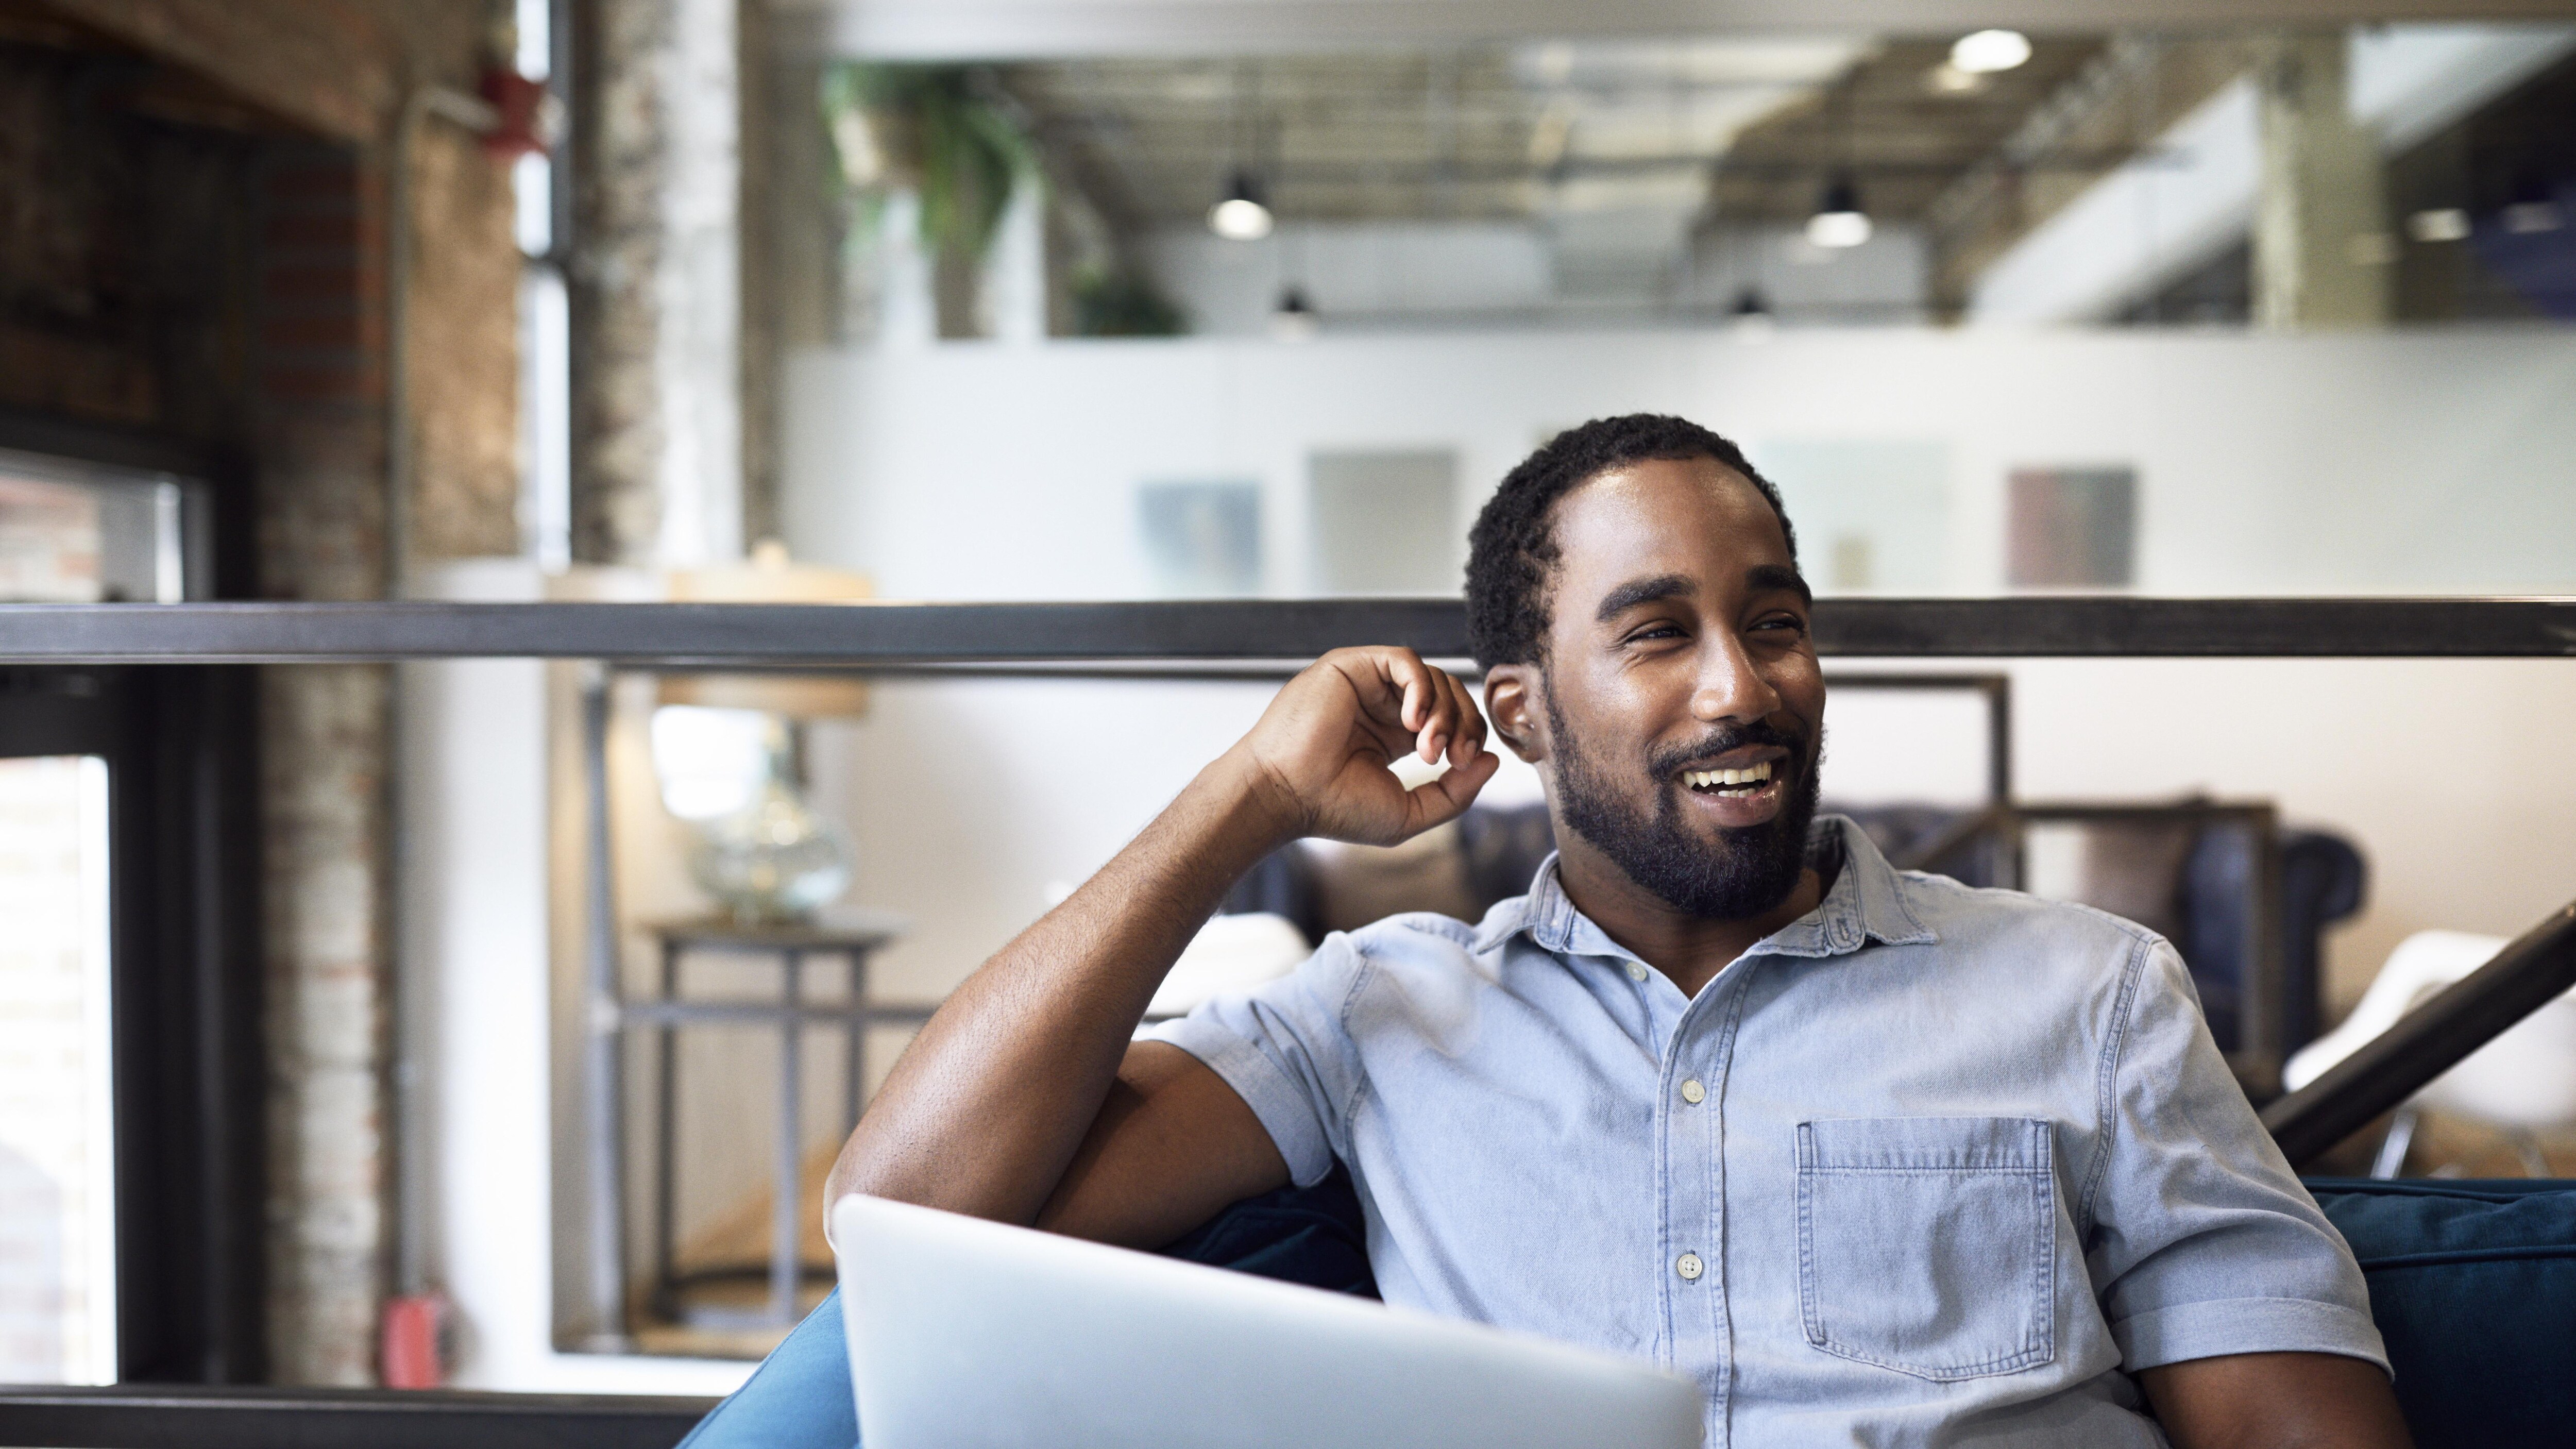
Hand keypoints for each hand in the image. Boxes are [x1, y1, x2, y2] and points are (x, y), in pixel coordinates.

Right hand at [1224, 646, 1499, 847]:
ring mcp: (1367, 684)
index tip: (1461, 765)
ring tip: (1428, 747)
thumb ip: (1456, 793)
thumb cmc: (1336, 809)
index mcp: (1396, 735)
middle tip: (1450, 757)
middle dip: (1462, 723)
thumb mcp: (1410, 812)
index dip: (1469, 735)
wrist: (1288, 795)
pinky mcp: (1351, 666)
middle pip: (1449, 693)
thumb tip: (1491, 762)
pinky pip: (1404, 659)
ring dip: (1443, 711)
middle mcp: (1383, 706)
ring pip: (1432, 676)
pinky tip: (1414, 720)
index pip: (1452, 718)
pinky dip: (1421, 687)